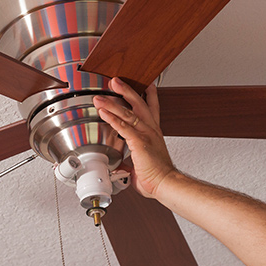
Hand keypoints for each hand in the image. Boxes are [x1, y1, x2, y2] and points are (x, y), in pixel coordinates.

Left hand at [93, 78, 177, 198]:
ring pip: (128, 113)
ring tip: (100, 96)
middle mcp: (151, 130)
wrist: (166, 184)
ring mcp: (146, 135)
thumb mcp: (141, 166)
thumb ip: (129, 163)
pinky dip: (112, 118)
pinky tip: (103, 112)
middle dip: (126, 91)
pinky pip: (124, 127)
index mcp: (153, 134)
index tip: (147, 85)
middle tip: (115, 81)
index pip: (152, 109)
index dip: (150, 95)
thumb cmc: (158, 177)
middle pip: (139, 104)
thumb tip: (122, 167)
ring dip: (112, 103)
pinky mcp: (139, 142)